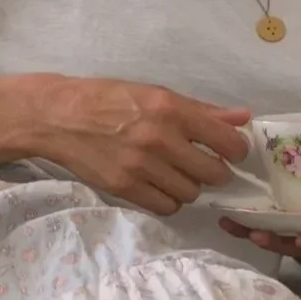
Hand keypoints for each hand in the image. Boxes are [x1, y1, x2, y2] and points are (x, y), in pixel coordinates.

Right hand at [32, 76, 250, 215]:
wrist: (57, 116)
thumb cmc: (108, 99)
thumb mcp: (154, 93)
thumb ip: (200, 109)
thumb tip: (243, 117)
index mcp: (170, 109)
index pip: (226, 141)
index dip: (236, 150)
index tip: (229, 151)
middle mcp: (159, 138)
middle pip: (213, 173)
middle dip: (214, 171)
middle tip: (202, 164)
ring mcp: (140, 166)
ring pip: (191, 193)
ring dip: (189, 186)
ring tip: (174, 173)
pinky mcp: (124, 188)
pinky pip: (165, 206)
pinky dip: (168, 199)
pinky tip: (158, 184)